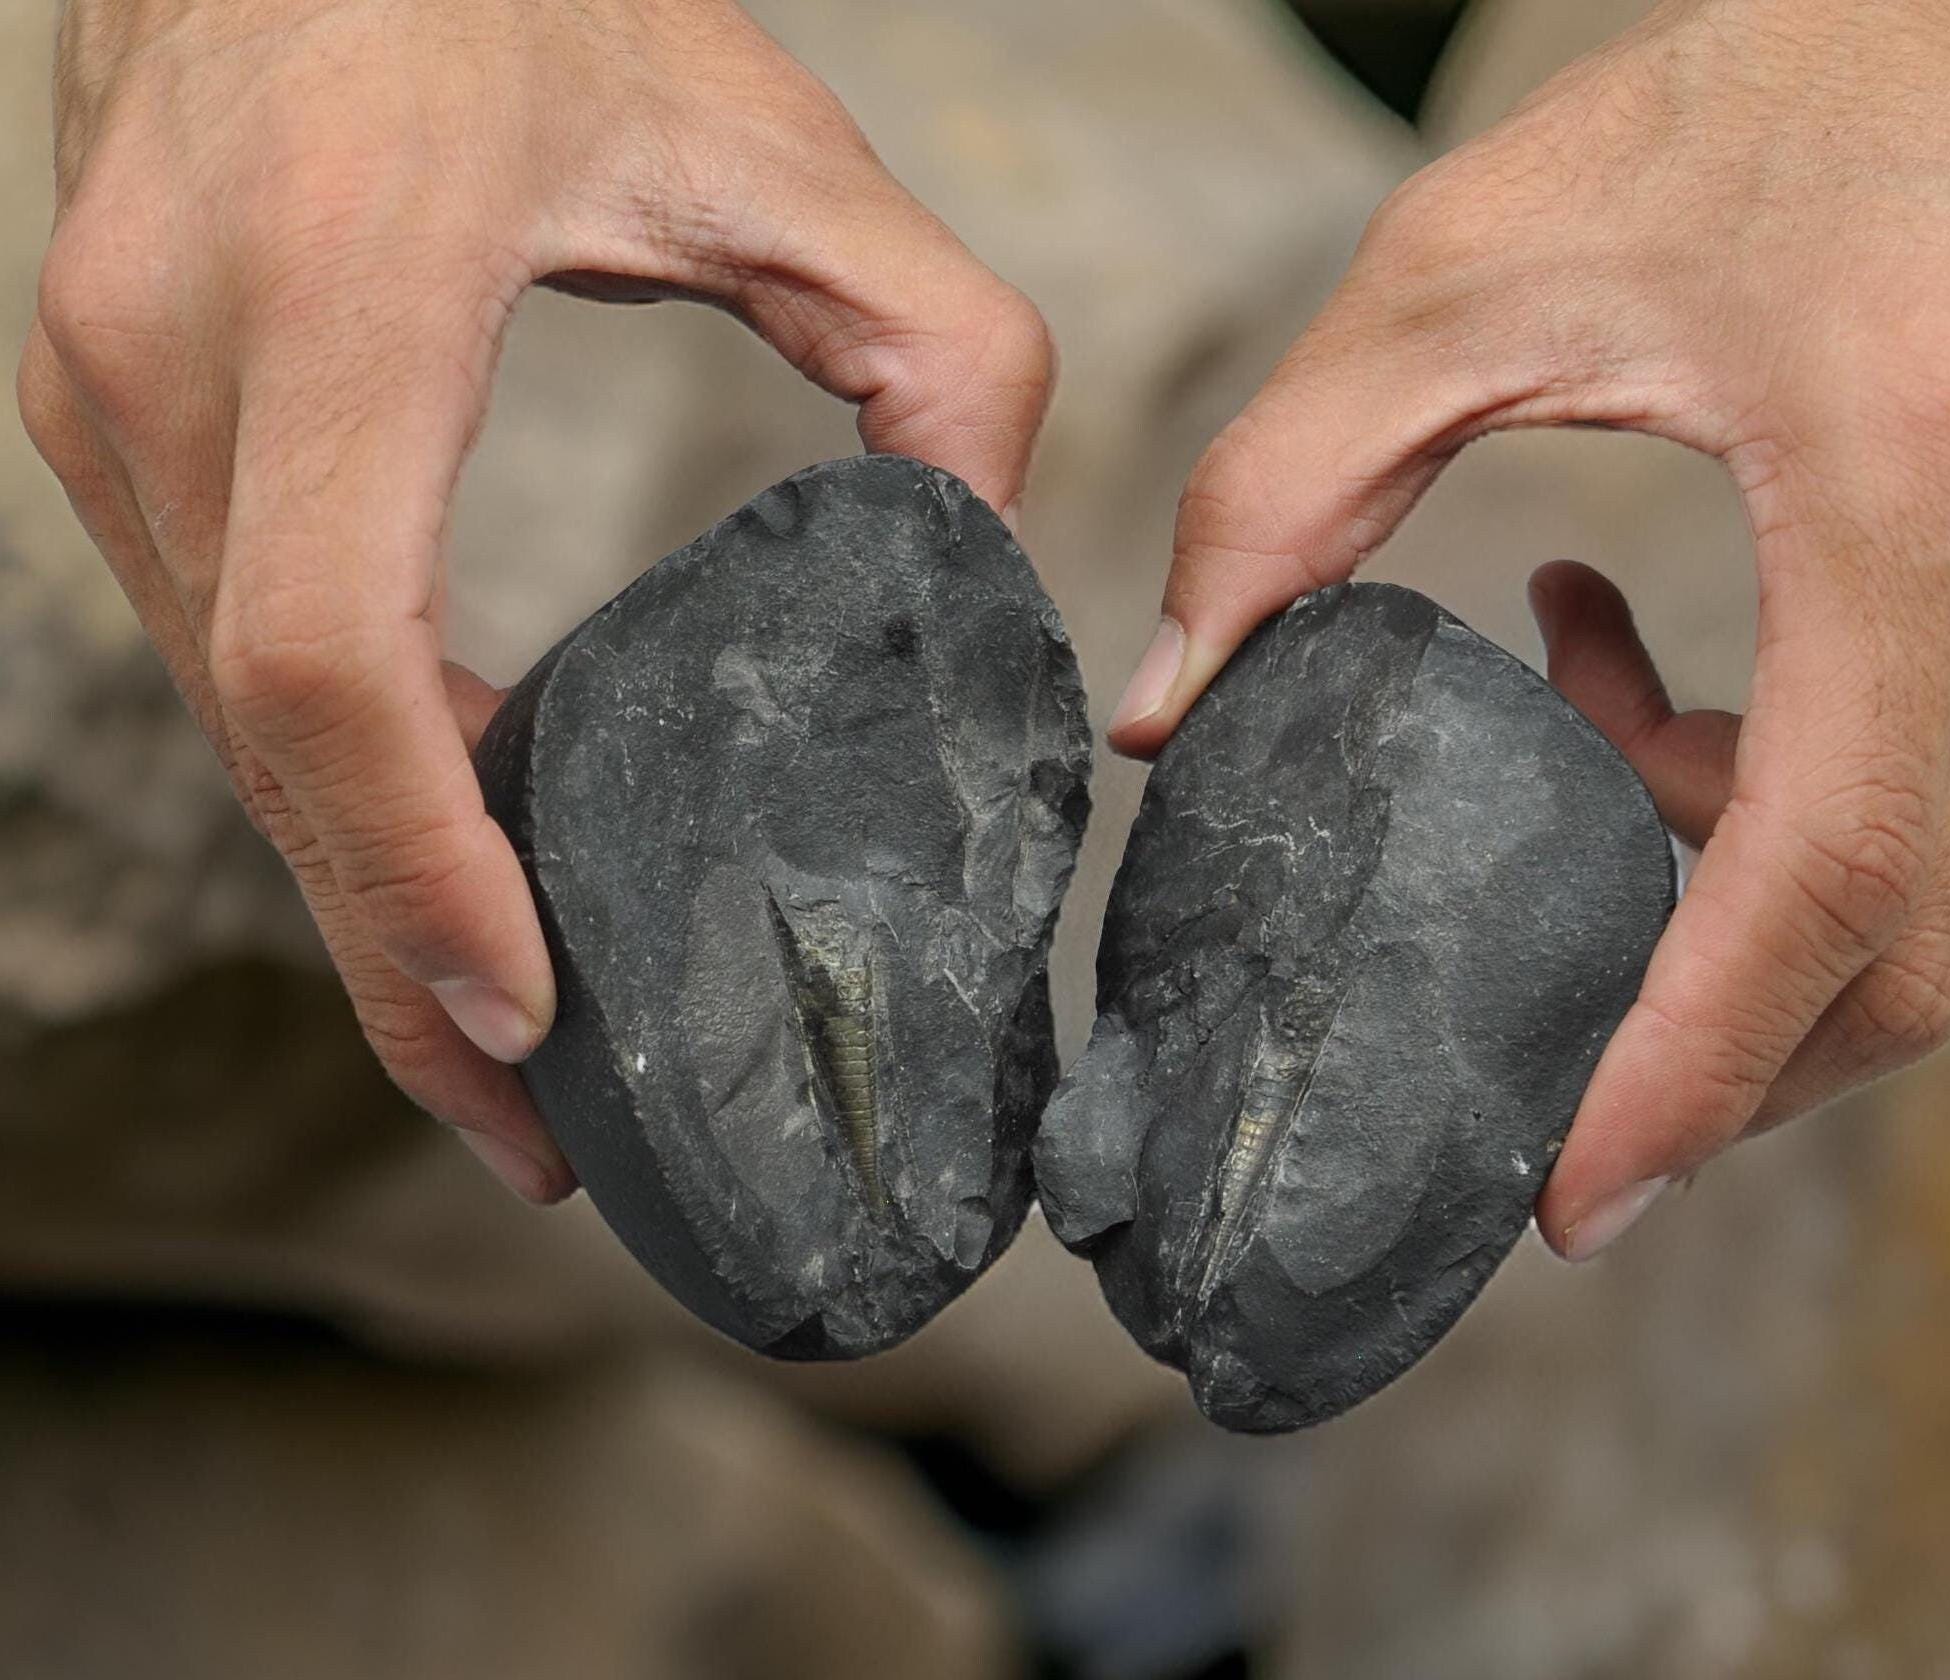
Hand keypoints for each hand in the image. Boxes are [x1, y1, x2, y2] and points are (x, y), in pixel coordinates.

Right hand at [18, 0, 1053, 1198]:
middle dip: (396, 962)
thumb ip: (936, 346)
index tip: (534, 1028)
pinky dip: (325, 787)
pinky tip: (436, 863)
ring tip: (504, 1041)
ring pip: (227, 728)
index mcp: (339, 288)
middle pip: (266, 749)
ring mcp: (105, 396)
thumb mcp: (770, 139)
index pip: (336, 653)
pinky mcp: (109, 415)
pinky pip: (223, 653)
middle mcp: (172, 363)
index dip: (424, 872)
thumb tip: (986, 558)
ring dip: (357, 898)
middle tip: (540, 1131)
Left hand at [1107, 0, 1949, 1256]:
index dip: (1689, 1065)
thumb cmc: (1739, 98)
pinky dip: (1772, 805)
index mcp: (1904, 489)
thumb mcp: (1466, 272)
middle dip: (1720, 1066)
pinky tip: (1622, 663)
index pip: (1822, 873)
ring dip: (1728, 907)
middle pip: (1906, 947)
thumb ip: (1286, 490)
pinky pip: (1933, 794)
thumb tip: (1155, 706)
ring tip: (1565, 756)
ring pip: (1928, 892)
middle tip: (1549, 1105)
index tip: (1573, 1193)